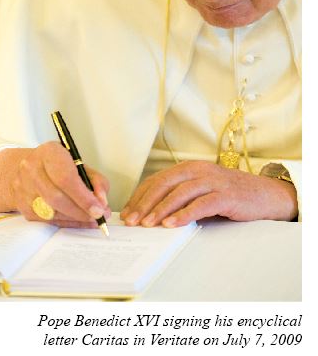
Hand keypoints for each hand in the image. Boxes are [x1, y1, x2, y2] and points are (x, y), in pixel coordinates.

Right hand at [0, 141, 110, 226]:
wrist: (27, 168)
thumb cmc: (58, 165)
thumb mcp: (80, 164)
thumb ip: (95, 181)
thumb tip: (102, 203)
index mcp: (48, 152)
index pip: (65, 178)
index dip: (83, 197)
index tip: (99, 208)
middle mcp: (31, 169)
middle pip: (56, 197)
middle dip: (81, 211)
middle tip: (99, 216)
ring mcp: (23, 189)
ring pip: (52, 212)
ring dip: (76, 218)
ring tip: (92, 218)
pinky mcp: (23, 207)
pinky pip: (48, 221)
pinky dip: (67, 222)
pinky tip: (79, 220)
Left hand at [120, 160, 297, 226]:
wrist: (265, 194)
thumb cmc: (228, 195)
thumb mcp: (200, 191)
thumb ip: (180, 198)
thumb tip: (150, 214)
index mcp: (189, 168)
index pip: (157, 180)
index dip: (140, 196)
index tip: (127, 212)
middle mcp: (199, 170)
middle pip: (165, 184)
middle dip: (145, 203)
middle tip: (132, 220)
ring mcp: (213, 181)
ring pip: (181, 192)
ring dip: (161, 209)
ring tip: (148, 224)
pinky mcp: (226, 195)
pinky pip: (201, 204)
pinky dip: (185, 214)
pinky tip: (173, 224)